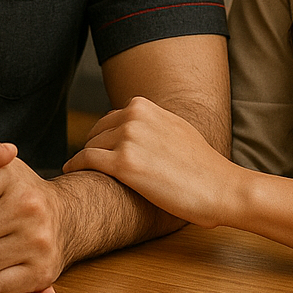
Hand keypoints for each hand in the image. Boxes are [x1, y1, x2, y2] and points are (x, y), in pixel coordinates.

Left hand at [62, 96, 233, 227]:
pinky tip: (71, 172)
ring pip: (90, 147)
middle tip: (87, 166)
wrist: (221, 187)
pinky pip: (86, 161)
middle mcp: (133, 116)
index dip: (103, 138)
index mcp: (144, 105)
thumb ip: (150, 122)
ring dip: (84, 161)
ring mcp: (127, 139)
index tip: (99, 151)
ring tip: (80, 174)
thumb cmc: (201, 165)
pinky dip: (76, 166)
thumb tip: (127, 124)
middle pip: (96, 133)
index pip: (109, 119)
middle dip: (93, 149)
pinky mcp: (123, 165)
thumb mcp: (174, 127)